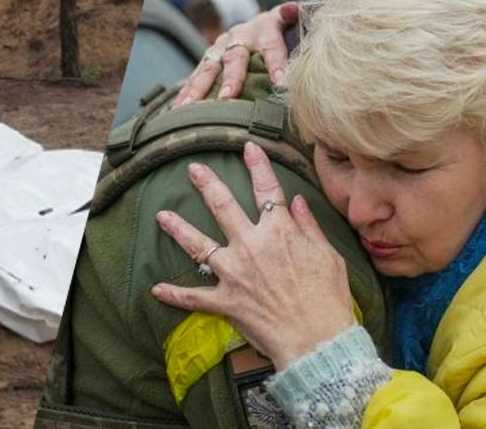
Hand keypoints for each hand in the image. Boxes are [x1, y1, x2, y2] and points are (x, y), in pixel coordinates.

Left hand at [151, 142, 356, 370]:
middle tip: (193, 169)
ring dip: (178, 230)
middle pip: (223, 206)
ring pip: (198, 245)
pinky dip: (174, 295)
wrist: (317, 338)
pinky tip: (156, 290)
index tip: (248, 147)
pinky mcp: (225, 300)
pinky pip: (194, 297)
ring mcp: (234, 273)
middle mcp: (251, 245)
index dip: (257, 166)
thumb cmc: (329, 299)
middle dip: (206, 184)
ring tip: (162, 216)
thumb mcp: (328, 256)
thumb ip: (309, 227)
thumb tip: (299, 202)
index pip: (266, 190)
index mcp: (279, 232)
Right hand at [173, 2, 299, 106]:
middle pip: (235, 57)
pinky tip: (178, 109)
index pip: (271, 44)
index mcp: (264, 27)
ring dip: (199, 88)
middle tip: (229, 97)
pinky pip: (195, 77)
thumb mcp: (290, 22)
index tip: (280, 82)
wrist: (259, 27)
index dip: (275, 62)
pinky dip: (186, 93)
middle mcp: (239, 36)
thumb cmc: (281, 32)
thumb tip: (296, 9)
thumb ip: (293, 19)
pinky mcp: (208, 60)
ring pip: (209, 68)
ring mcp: (220, 47)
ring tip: (191, 107)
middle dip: (231, 78)